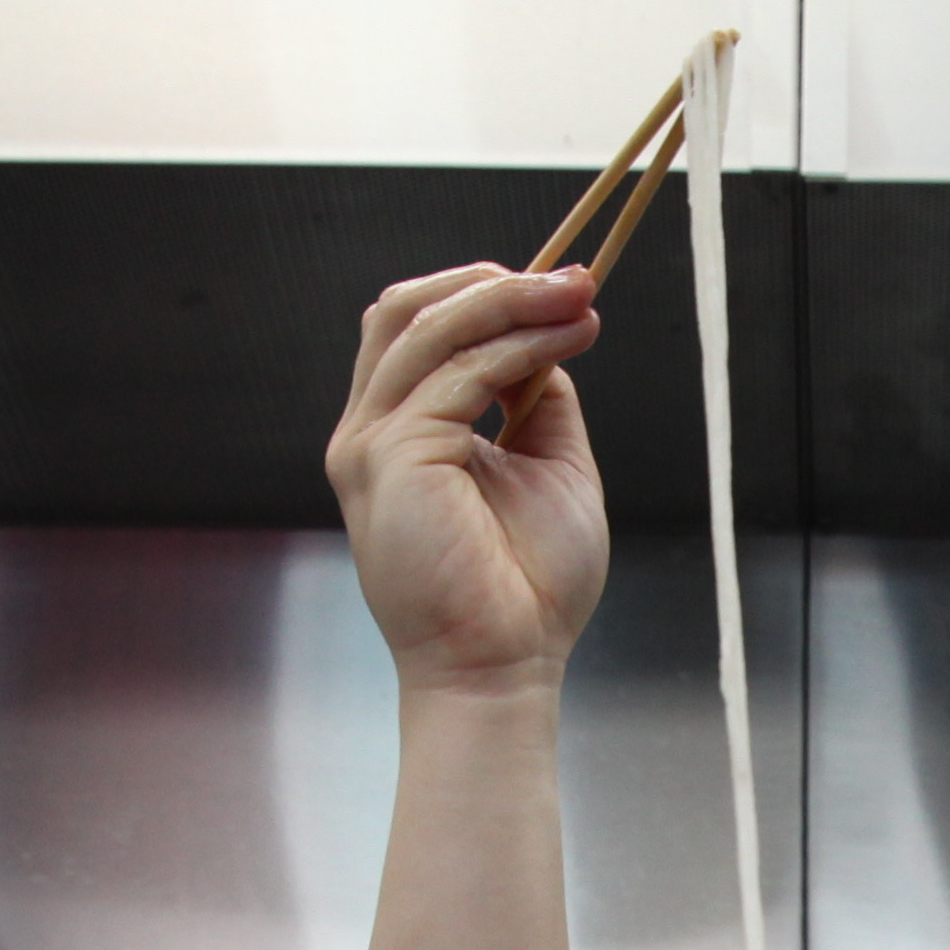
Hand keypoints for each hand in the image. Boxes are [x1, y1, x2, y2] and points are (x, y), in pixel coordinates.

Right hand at [328, 265, 611, 696]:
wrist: (503, 668)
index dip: (488, 295)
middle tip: (570, 281)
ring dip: (511, 301)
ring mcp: (372, 441)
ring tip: (577, 298)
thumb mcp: (548, 467)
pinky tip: (564, 341)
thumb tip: (553, 333)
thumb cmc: (525, 590)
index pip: (421, 330)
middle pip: (406, 309)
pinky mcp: (392, 456)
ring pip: (430, 326)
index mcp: (399, 433)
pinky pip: (457, 372)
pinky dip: (516, 345)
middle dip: (491, 281)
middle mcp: (371, 430)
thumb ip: (539, 399)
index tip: (567, 291)